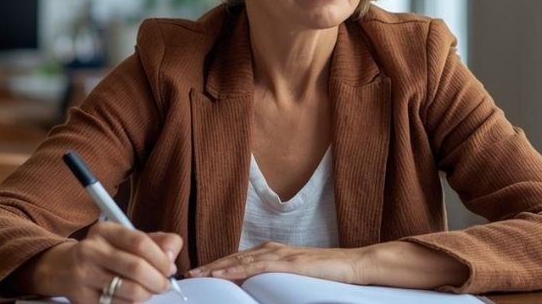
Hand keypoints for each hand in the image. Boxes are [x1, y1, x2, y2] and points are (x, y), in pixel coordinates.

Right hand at [17, 222, 181, 303]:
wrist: (64, 268)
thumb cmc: (104, 253)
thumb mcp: (126, 239)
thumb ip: (156, 242)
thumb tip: (172, 256)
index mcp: (104, 231)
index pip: (140, 242)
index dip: (161, 258)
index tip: (170, 268)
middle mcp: (90, 250)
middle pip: (136, 268)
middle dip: (158, 280)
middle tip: (164, 284)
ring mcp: (84, 275)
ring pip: (130, 291)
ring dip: (148, 294)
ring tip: (149, 290)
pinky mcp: (83, 299)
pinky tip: (133, 298)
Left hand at [187, 242, 368, 284]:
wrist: (351, 265)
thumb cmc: (325, 274)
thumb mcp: (294, 278)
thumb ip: (275, 280)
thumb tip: (257, 291)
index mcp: (272, 252)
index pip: (237, 260)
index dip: (217, 266)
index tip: (199, 274)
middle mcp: (271, 249)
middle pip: (233, 258)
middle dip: (210, 267)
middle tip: (189, 275)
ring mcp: (279, 254)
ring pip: (239, 261)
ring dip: (216, 268)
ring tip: (197, 275)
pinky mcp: (287, 263)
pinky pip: (255, 266)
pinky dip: (234, 270)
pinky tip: (220, 275)